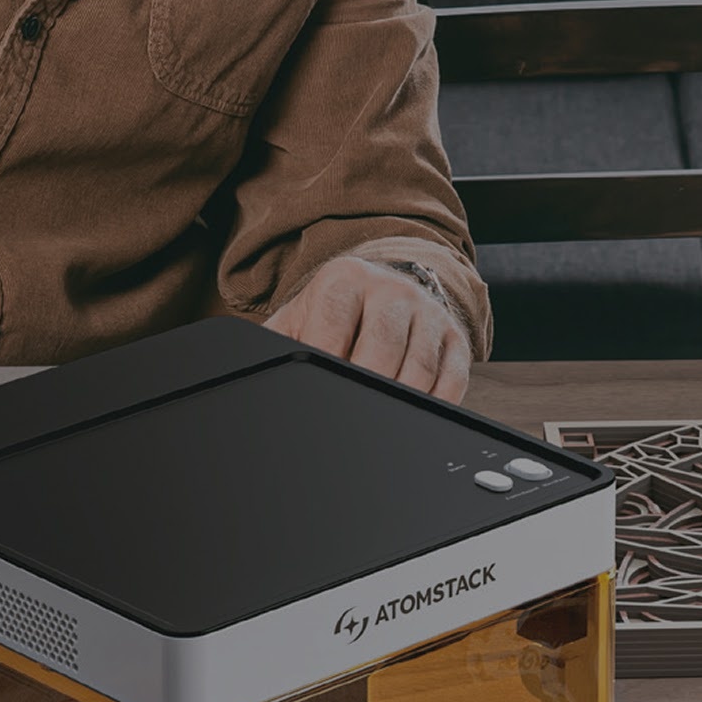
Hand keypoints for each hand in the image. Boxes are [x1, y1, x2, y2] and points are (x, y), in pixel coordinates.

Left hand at [264, 255, 472, 401]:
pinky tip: (411, 416)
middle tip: (348, 414)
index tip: (318, 394)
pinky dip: (433, 404)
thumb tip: (245, 374)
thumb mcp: (300, 317)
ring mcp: (428, 312)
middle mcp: (391, 289)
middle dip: (363, 386)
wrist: (386, 287)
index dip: (325, 363)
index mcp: (345, 279)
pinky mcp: (456, 337)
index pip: (334, 325)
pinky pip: (451, 380)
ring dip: (396, 400)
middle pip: (380, 346)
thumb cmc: (335, 314)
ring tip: (376, 421)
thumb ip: (273, 344)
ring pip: (417, 367)